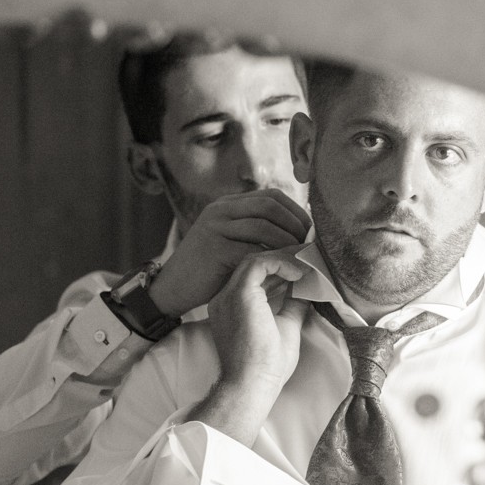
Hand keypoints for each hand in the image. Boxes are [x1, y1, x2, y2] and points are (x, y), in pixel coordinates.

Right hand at [148, 188, 310, 317]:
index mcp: (227, 205)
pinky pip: (252, 250)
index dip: (296, 212)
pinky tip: (285, 271)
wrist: (172, 289)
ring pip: (264, 227)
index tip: (312, 232)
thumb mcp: (229, 241)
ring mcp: (215, 228)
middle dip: (296, 225)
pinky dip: (273, 260)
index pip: (271, 196)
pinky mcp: (214, 249)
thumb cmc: (208, 271)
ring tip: (303, 259)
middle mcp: (219, 210)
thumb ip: (255, 232)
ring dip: (289, 242)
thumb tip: (298, 232)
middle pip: (270, 206)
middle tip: (312, 245)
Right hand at [207, 250, 308, 392]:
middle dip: (283, 259)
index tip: (302, 269)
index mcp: (231, 308)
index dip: (279, 270)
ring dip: (283, 259)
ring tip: (307, 263)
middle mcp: (224, 298)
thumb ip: (292, 306)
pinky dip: (281, 263)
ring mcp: (228, 295)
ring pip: (254, 260)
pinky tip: (299, 273)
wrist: (252, 384)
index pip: (254, 278)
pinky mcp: (240, 294)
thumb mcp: (285, 327)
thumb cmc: (266, 367)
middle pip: (253, 265)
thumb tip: (308, 291)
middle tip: (309, 258)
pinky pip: (259, 264)